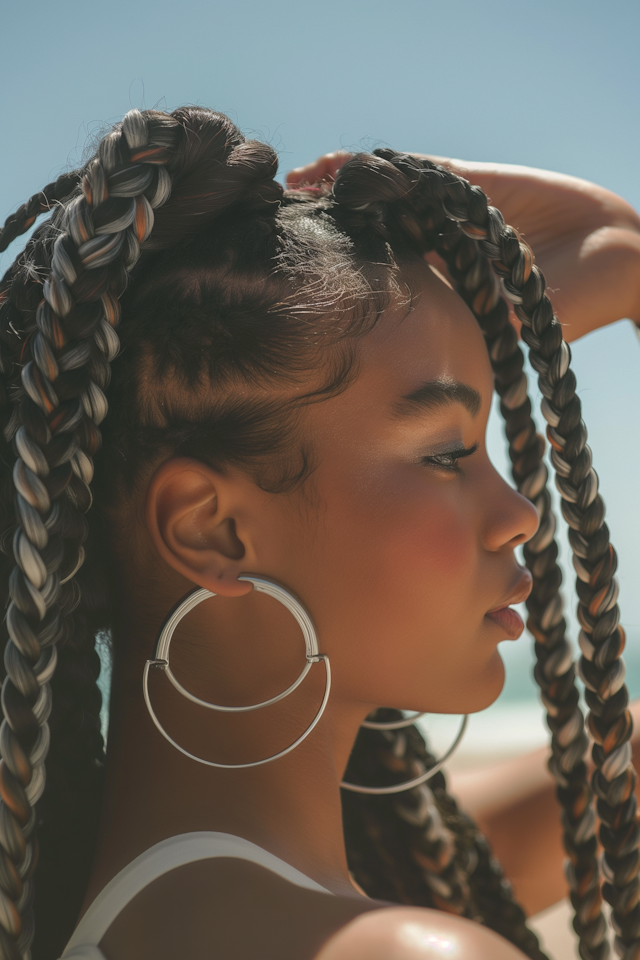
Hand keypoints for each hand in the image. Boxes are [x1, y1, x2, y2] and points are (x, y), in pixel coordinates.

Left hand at [288, 152, 639, 341]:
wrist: (608, 252)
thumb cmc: (567, 303)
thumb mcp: (510, 326)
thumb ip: (471, 325)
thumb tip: (424, 345)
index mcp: (432, 298)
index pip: (370, 288)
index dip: (333, 281)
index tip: (292, 280)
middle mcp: (428, 258)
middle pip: (362, 244)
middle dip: (322, 239)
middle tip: (272, 236)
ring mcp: (438, 219)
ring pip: (375, 205)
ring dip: (331, 199)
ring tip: (287, 195)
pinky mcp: (457, 184)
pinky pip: (404, 172)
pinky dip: (364, 168)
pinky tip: (322, 165)